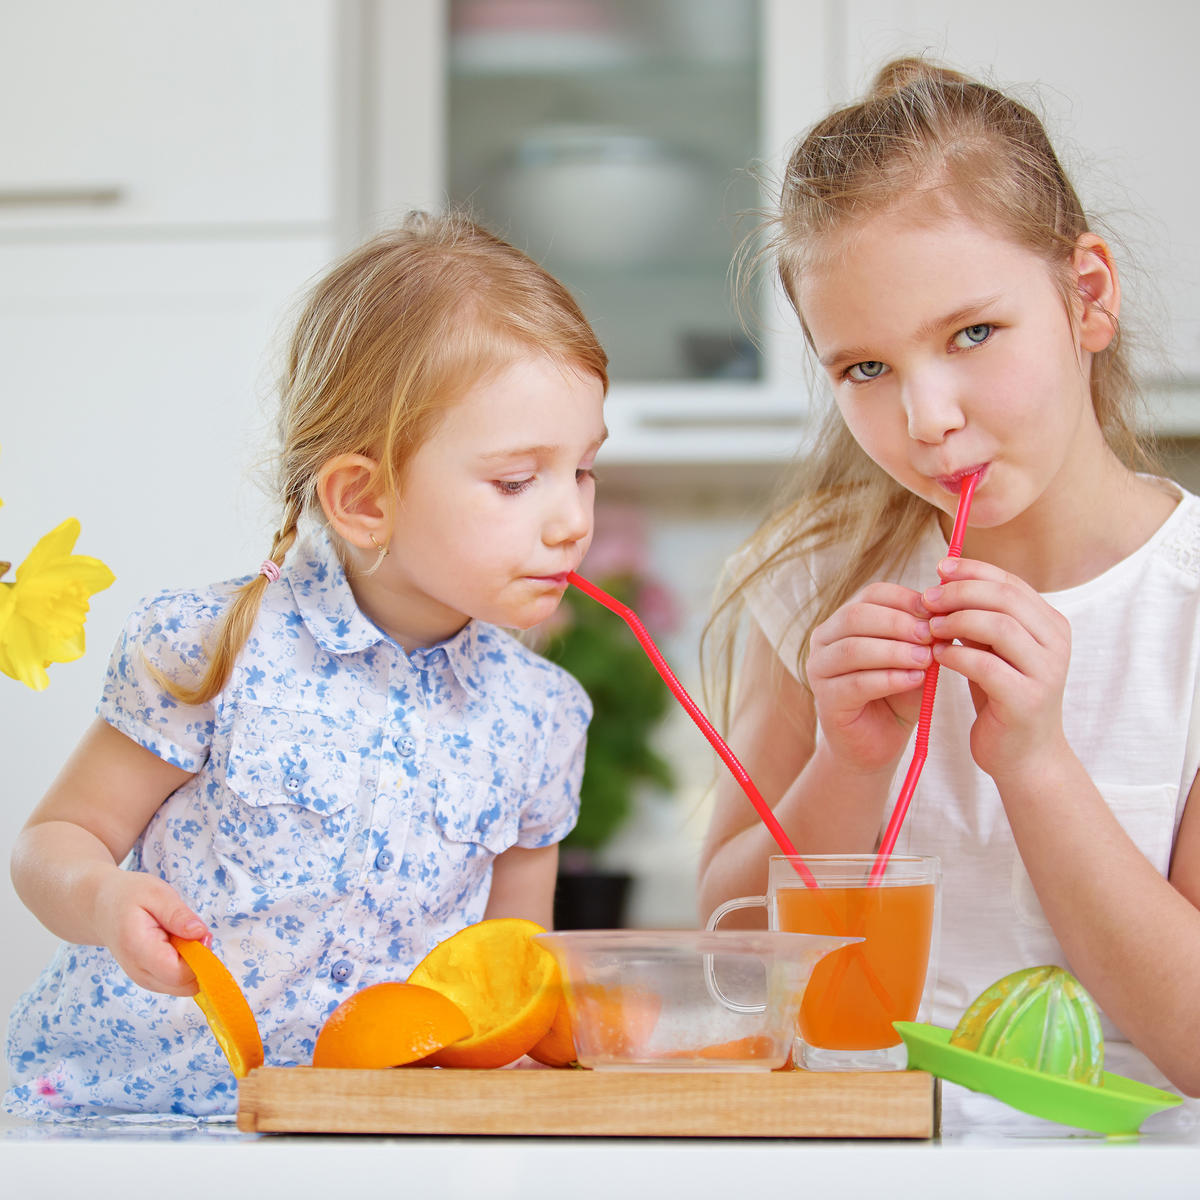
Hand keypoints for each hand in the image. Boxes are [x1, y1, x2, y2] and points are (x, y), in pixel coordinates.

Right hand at [92, 869, 209, 995]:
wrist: (101, 907)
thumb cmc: (129, 896)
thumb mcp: (156, 894)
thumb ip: (178, 915)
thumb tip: (201, 934)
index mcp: (139, 949)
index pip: (179, 974)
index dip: (200, 957)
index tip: (201, 933)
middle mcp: (139, 972)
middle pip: (184, 985)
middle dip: (199, 961)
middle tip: (191, 932)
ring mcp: (142, 980)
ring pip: (183, 987)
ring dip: (191, 963)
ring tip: (178, 936)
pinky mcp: (148, 979)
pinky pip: (177, 982)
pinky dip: (184, 965)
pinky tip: (174, 945)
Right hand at [807, 581, 933, 772]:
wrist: (878, 743)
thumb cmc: (897, 695)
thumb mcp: (913, 658)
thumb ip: (921, 637)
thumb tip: (943, 612)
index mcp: (844, 621)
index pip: (872, 595)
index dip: (905, 599)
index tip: (936, 612)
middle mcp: (824, 640)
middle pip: (856, 616)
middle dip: (898, 623)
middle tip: (931, 634)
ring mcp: (819, 670)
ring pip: (854, 648)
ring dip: (895, 651)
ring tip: (927, 659)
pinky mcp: (825, 700)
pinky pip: (857, 683)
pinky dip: (889, 679)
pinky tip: (915, 680)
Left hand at [923, 556, 1071, 779]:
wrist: (1023, 755)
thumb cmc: (1002, 696)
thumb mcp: (993, 650)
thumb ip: (980, 618)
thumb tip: (944, 581)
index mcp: (1051, 624)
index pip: (1010, 582)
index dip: (973, 571)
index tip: (939, 569)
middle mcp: (1056, 644)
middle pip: (1005, 598)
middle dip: (960, 592)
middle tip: (926, 598)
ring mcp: (1045, 672)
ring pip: (999, 626)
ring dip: (956, 621)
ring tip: (930, 628)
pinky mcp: (1025, 700)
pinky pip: (986, 666)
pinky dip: (956, 655)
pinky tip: (937, 655)